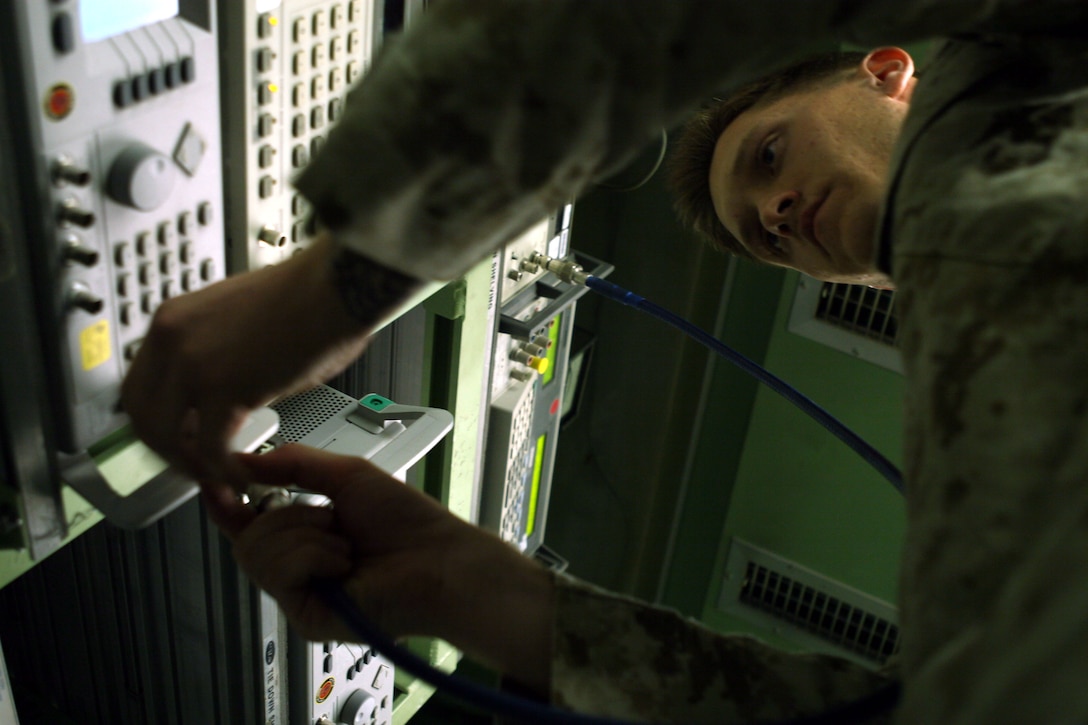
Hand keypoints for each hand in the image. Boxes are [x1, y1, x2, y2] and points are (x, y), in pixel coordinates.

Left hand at [120, 235, 377, 481]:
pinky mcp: (224, 388)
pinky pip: (212, 448)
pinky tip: (244, 476)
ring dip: (194, 465)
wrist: (337, 286)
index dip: (158, 421)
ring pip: (168, 437)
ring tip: (223, 475)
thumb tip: (236, 398)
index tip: (181, 438)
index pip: (140, 385)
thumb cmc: (311, 299)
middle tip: (197, 466)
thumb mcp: (243, 327)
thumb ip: (225, 362)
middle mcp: (172, 340)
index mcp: (173, 320)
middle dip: (169, 450)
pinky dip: (227, 470)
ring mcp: (193, 364)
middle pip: (141, 415)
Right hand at [209, 444, 552, 691]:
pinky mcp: (306, 617)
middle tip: (329, 519)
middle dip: (285, 515)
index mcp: (305, 537)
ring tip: (344, 544)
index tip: (217, 481)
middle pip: (246, 538)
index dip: (229, 502)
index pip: (249, 523)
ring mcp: (301, 595)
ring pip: (256, 552)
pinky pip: (279, 572)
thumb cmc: (408, 523)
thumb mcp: (347, 476)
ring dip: (305, 534)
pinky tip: (345, 563)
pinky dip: (314, 555)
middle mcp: (299, 569)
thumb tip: (242, 459)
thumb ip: (293, 464)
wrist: (440, 560)